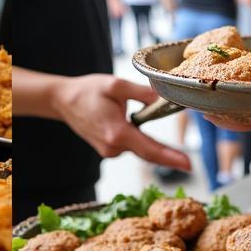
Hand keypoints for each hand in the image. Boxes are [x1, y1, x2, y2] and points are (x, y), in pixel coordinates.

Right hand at [54, 74, 191, 170]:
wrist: (62, 101)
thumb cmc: (87, 91)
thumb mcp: (115, 85)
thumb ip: (141, 93)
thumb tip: (162, 100)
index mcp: (117, 132)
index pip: (150, 150)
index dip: (171, 158)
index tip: (188, 165)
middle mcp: (113, 147)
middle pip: (148, 154)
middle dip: (168, 157)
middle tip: (188, 163)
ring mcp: (109, 151)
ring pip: (138, 147)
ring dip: (146, 139)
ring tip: (137, 119)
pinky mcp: (107, 150)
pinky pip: (128, 145)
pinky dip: (135, 137)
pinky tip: (127, 121)